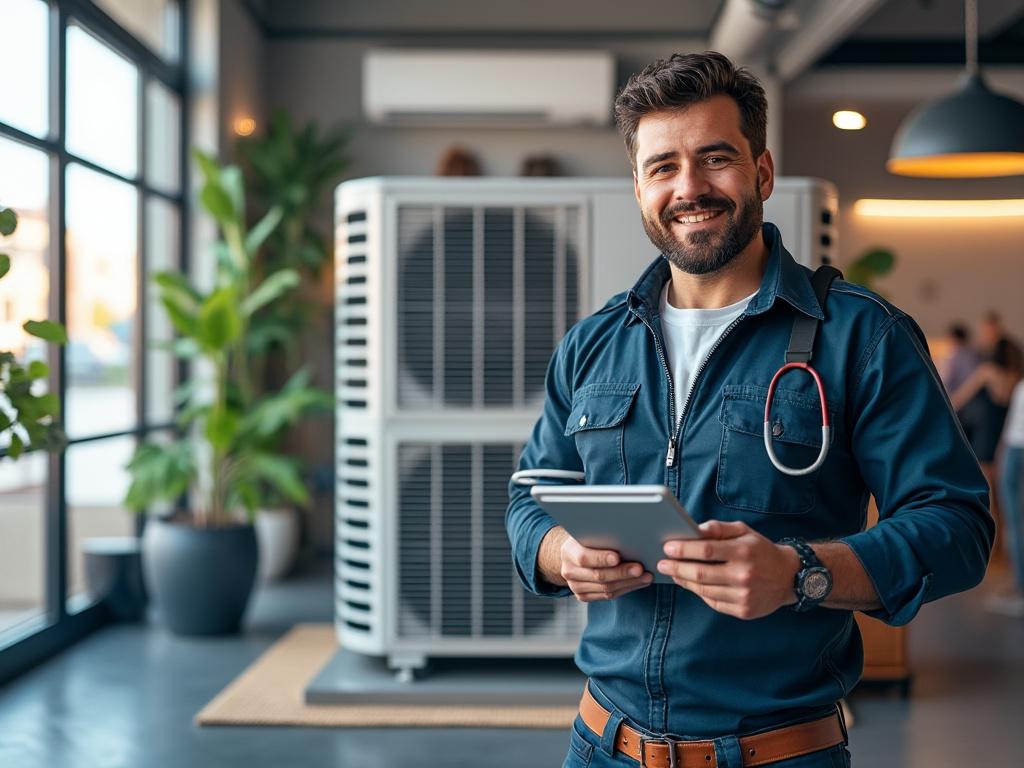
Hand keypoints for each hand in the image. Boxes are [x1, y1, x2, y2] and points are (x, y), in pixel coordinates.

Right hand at [542, 527, 652, 601]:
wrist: (575, 553)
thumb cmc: (589, 538)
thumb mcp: (590, 532)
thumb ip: (602, 535)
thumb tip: (627, 535)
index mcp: (568, 551)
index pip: (584, 558)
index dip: (601, 558)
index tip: (618, 557)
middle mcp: (569, 571)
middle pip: (598, 576)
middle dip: (622, 573)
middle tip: (640, 569)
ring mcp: (575, 586)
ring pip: (606, 589)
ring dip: (629, 583)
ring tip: (646, 577)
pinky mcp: (583, 596)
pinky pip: (608, 596)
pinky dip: (626, 589)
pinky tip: (638, 583)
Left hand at [657, 520, 799, 618]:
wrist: (789, 577)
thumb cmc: (760, 550)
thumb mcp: (744, 531)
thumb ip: (718, 528)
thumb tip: (694, 530)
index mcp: (743, 551)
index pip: (706, 550)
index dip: (683, 549)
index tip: (667, 548)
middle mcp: (744, 575)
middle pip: (700, 574)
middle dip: (676, 568)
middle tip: (661, 564)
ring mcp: (744, 596)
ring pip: (704, 590)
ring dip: (684, 582)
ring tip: (673, 574)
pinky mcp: (743, 611)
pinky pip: (713, 602)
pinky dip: (699, 593)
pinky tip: (691, 585)